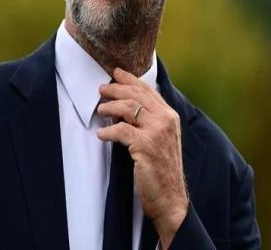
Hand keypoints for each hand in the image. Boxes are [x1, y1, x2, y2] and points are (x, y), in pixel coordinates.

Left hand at [97, 67, 188, 248]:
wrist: (171, 198)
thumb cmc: (162, 169)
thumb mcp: (161, 139)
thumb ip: (149, 121)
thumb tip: (123, 106)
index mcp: (170, 116)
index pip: (148, 90)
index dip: (131, 79)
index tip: (116, 72)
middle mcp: (166, 120)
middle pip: (137, 95)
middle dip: (116, 89)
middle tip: (101, 89)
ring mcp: (157, 132)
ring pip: (128, 108)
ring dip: (110, 107)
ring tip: (100, 110)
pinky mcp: (145, 146)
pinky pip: (121, 130)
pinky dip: (108, 131)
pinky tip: (101, 134)